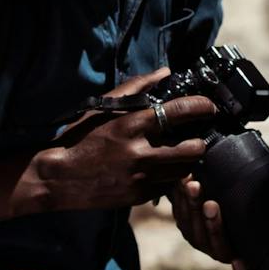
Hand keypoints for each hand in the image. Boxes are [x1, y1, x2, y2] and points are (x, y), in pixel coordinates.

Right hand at [24, 73, 215, 213]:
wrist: (58, 176)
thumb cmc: (80, 137)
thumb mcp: (104, 107)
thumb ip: (136, 88)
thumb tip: (166, 72)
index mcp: (130, 125)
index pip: (177, 112)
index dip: (200, 107)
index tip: (210, 106)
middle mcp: (139, 152)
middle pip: (190, 149)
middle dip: (200, 143)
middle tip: (199, 138)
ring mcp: (140, 177)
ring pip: (182, 171)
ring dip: (186, 162)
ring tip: (183, 155)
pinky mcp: (137, 196)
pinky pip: (165, 187)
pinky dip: (167, 178)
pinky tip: (161, 171)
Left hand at [170, 161, 268, 269]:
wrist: (226, 180)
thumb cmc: (255, 188)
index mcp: (250, 251)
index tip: (240, 263)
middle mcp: (226, 251)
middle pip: (216, 246)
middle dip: (212, 226)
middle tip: (211, 204)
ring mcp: (205, 240)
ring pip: (195, 231)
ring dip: (192, 208)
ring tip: (192, 185)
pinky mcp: (189, 226)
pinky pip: (182, 217)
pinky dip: (180, 200)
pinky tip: (181, 182)